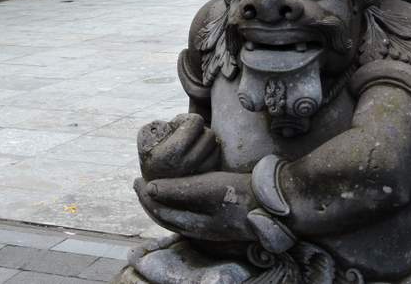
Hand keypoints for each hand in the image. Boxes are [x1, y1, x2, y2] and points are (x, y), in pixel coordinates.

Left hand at [134, 172, 257, 240]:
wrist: (273, 203)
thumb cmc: (239, 194)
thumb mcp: (206, 187)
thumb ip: (178, 189)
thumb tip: (149, 188)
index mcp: (193, 225)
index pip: (160, 213)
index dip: (145, 197)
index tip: (137, 179)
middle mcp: (199, 230)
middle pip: (166, 218)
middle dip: (151, 201)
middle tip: (139, 183)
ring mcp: (210, 227)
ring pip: (178, 218)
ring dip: (164, 203)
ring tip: (156, 187)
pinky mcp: (220, 220)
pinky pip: (190, 214)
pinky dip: (179, 204)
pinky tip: (182, 193)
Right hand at [137, 113, 219, 180]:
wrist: (154, 190)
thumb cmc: (149, 156)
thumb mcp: (145, 136)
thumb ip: (157, 125)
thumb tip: (172, 124)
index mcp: (170, 153)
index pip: (195, 122)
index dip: (187, 119)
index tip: (178, 126)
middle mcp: (186, 166)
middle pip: (209, 134)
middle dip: (199, 130)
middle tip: (188, 135)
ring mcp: (198, 175)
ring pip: (216, 147)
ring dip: (206, 142)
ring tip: (193, 144)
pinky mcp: (207, 181)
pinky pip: (218, 159)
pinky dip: (212, 152)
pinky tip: (200, 153)